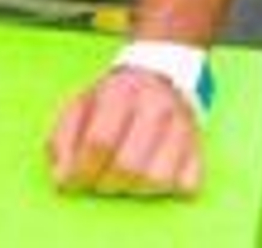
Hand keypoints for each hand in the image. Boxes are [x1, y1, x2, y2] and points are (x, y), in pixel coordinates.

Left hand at [46, 67, 201, 197]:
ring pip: (158, 180)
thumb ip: (62, 139)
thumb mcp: (79, 105)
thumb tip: (62, 180)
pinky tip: (152, 173)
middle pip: (129, 166)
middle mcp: (155, 107)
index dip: (83, 169)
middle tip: (100, 180)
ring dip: (134, 189)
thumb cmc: (113, 98)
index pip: (100, 141)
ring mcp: (181, 127)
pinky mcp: (199, 147)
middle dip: (106, 184)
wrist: (161, 73)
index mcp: (120, 92)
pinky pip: (187, 185)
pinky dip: (167, 189)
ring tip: (124, 179)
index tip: (74, 181)